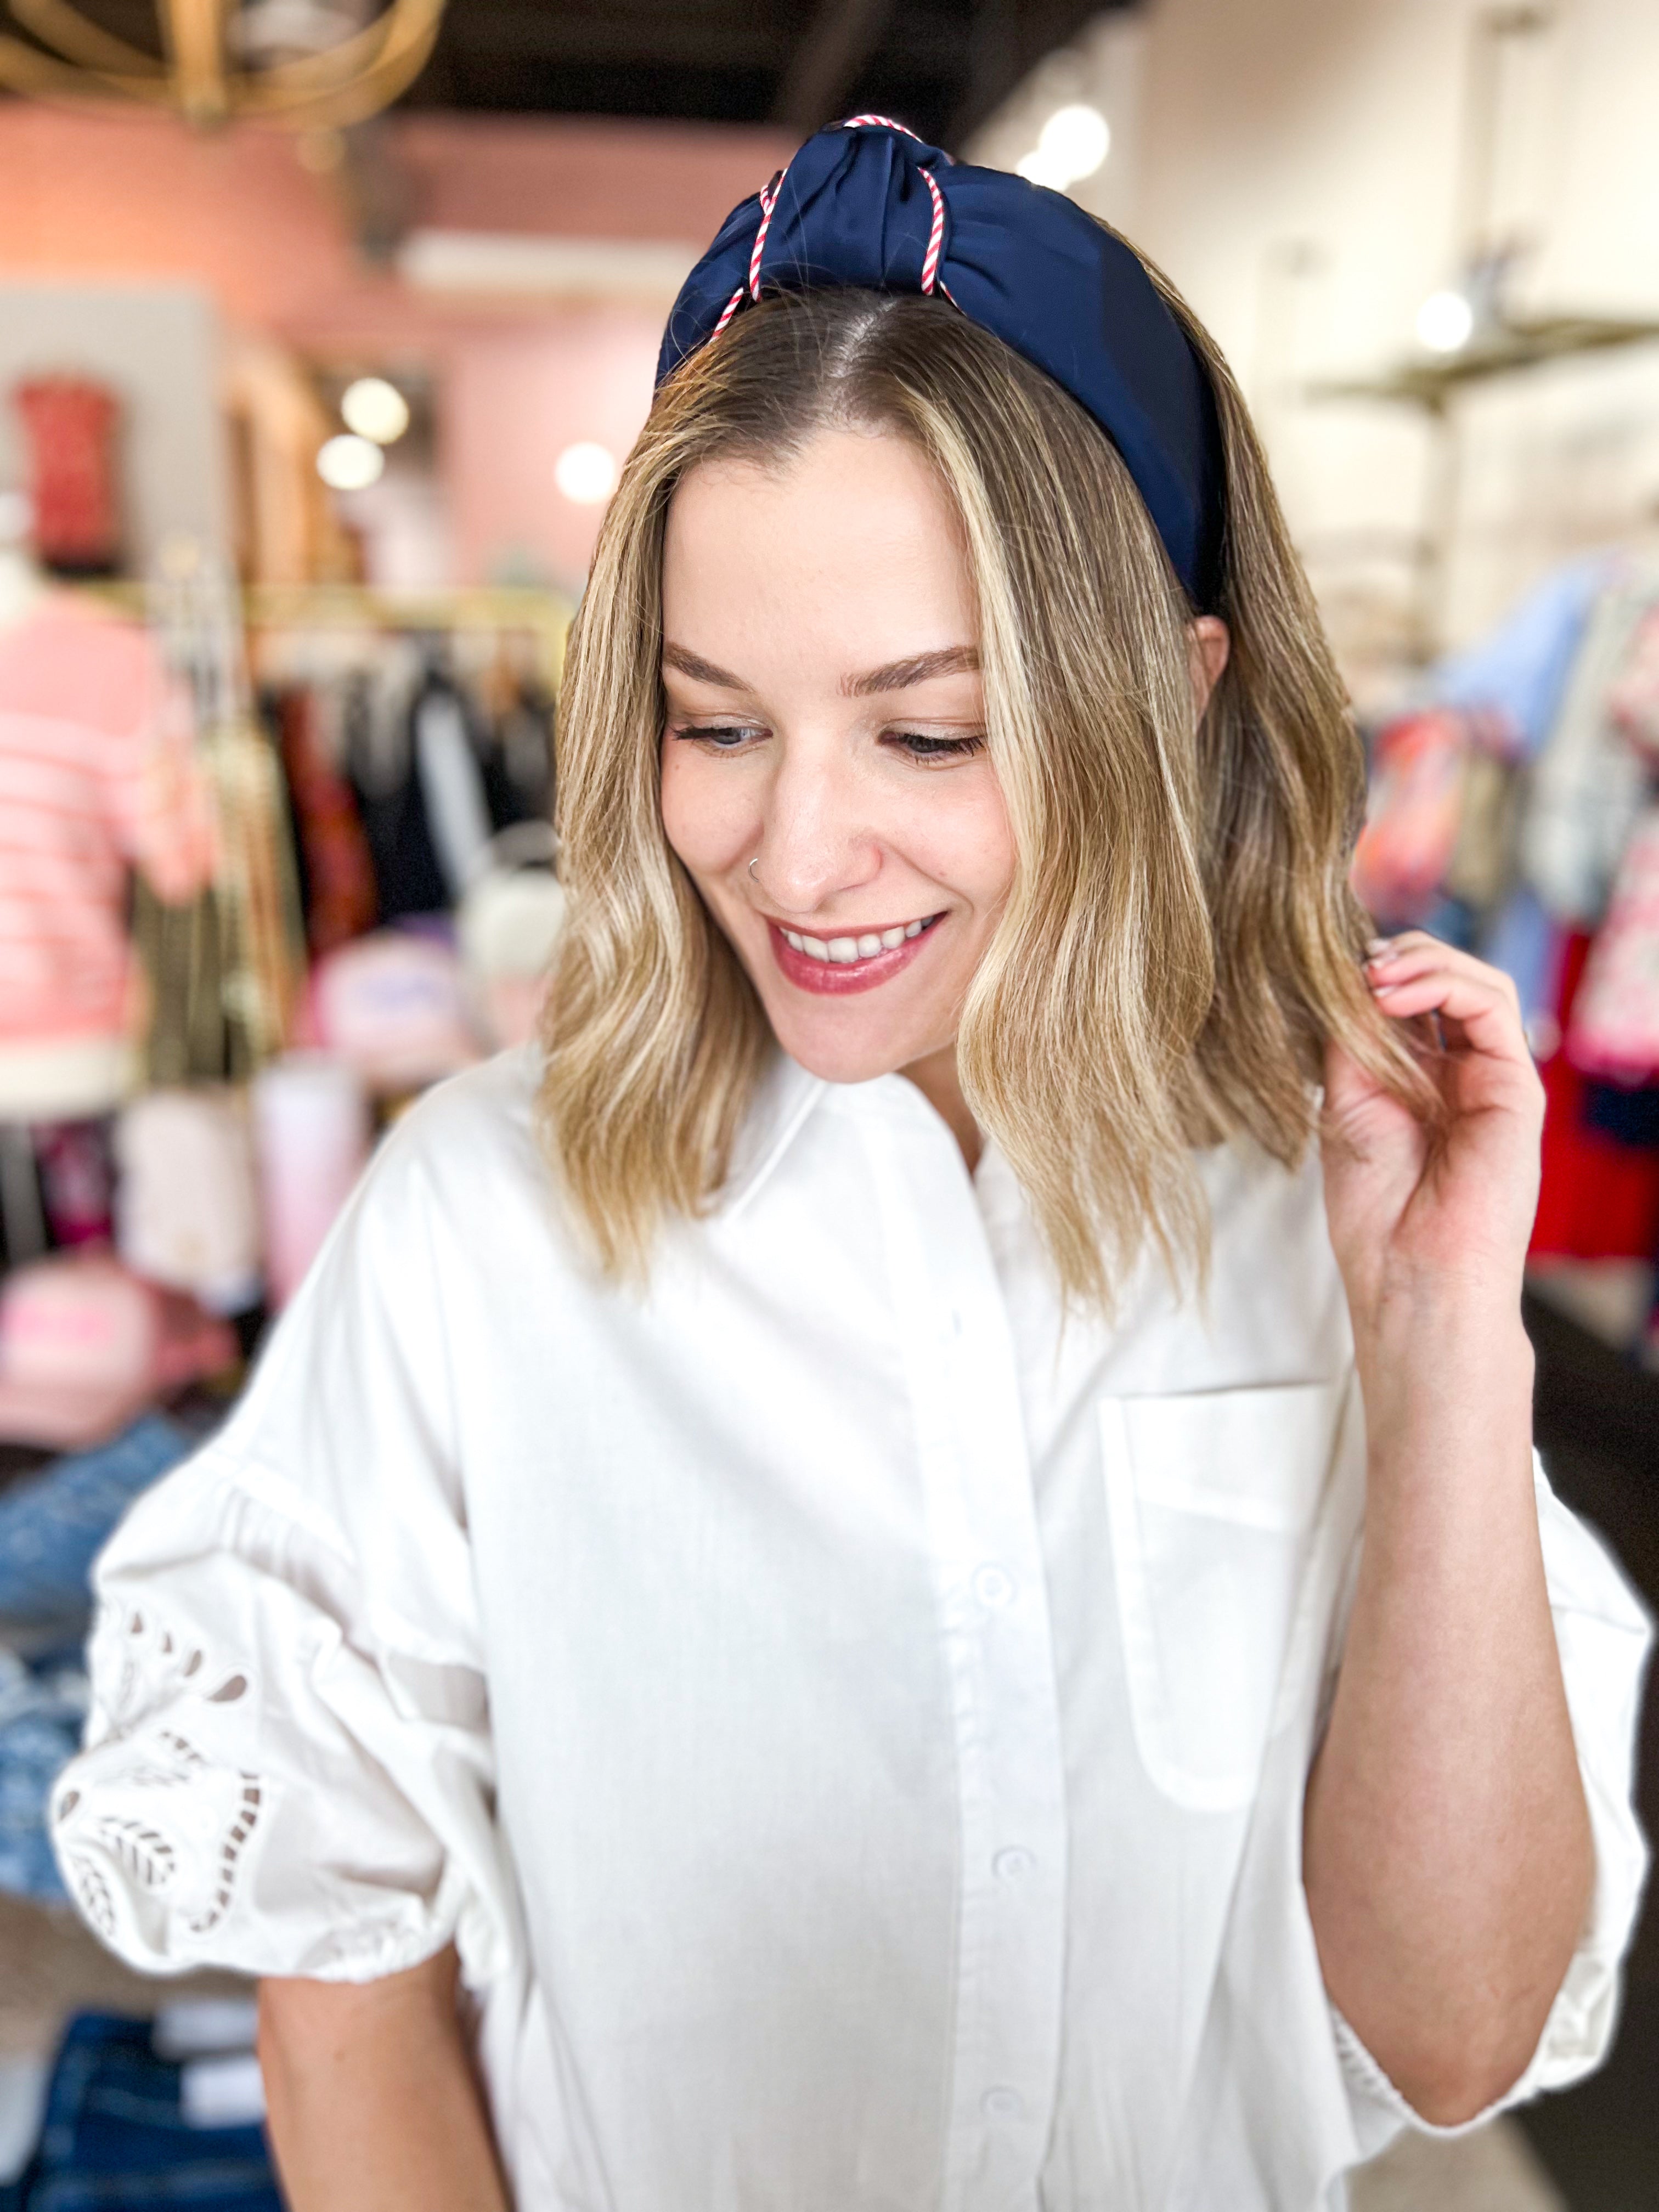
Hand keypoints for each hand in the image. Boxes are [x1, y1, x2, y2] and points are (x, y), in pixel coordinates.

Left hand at [1320, 932, 1543, 1353]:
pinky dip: (1444, 984)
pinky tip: (1394, 996)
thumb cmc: (1376, 1209)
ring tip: (1374, 975)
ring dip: (1422, 963)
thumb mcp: (1347, 1105)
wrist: (1411, 1273)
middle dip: (1400, 959)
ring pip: (1476, 983)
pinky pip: (1494, 1006)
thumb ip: (1353, 1042)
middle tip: (1355, 965)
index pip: (1410, 1002)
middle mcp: (1461, 1075)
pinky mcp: (1516, 1087)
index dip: (1375, 975)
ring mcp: (1492, 1079)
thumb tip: (1347, 978)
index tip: (1330, 971)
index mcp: (1420, 1082)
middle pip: (1446, 983)